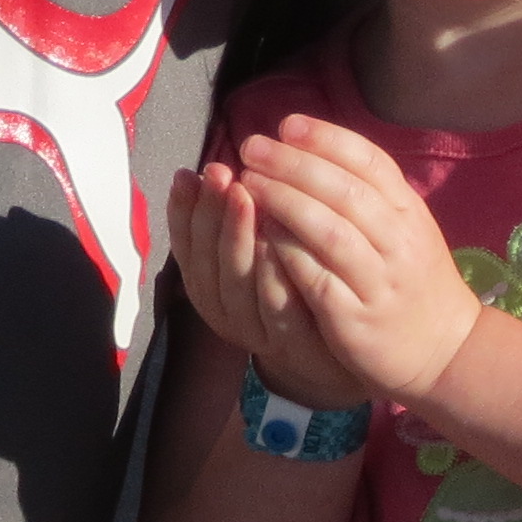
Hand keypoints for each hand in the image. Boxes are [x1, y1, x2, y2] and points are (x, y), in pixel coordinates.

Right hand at [167, 158, 367, 409]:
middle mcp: (224, 311)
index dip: (182, 210)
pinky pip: (275, 304)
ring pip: (234, 282)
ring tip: (244, 195)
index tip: (188, 173)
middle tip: (219, 173)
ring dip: (237, 236)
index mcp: (209, 286)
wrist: (339, 353)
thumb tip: (206, 168)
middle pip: (206, 261)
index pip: (184, 246)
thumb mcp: (258, 251)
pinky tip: (277, 237)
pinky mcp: (292, 342)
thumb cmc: (296, 286)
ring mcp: (257, 330)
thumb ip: (236, 217)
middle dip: (210, 213)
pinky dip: (272, 269)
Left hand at [230, 115, 482, 409]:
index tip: (286, 125)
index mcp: (409, 211)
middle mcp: (398, 242)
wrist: (443, 348)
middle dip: (294, 164)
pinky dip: (287, 253)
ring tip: (248, 183)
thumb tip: (310, 145)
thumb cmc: (413, 279)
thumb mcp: (406, 226)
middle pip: (345, 192)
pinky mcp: (356, 318)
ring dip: (285, 202)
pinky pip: (316, 280)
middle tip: (252, 148)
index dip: (327, 139)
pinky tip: (260, 235)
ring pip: (330, 232)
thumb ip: (369, 191)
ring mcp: (379, 281)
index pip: (370, 161)